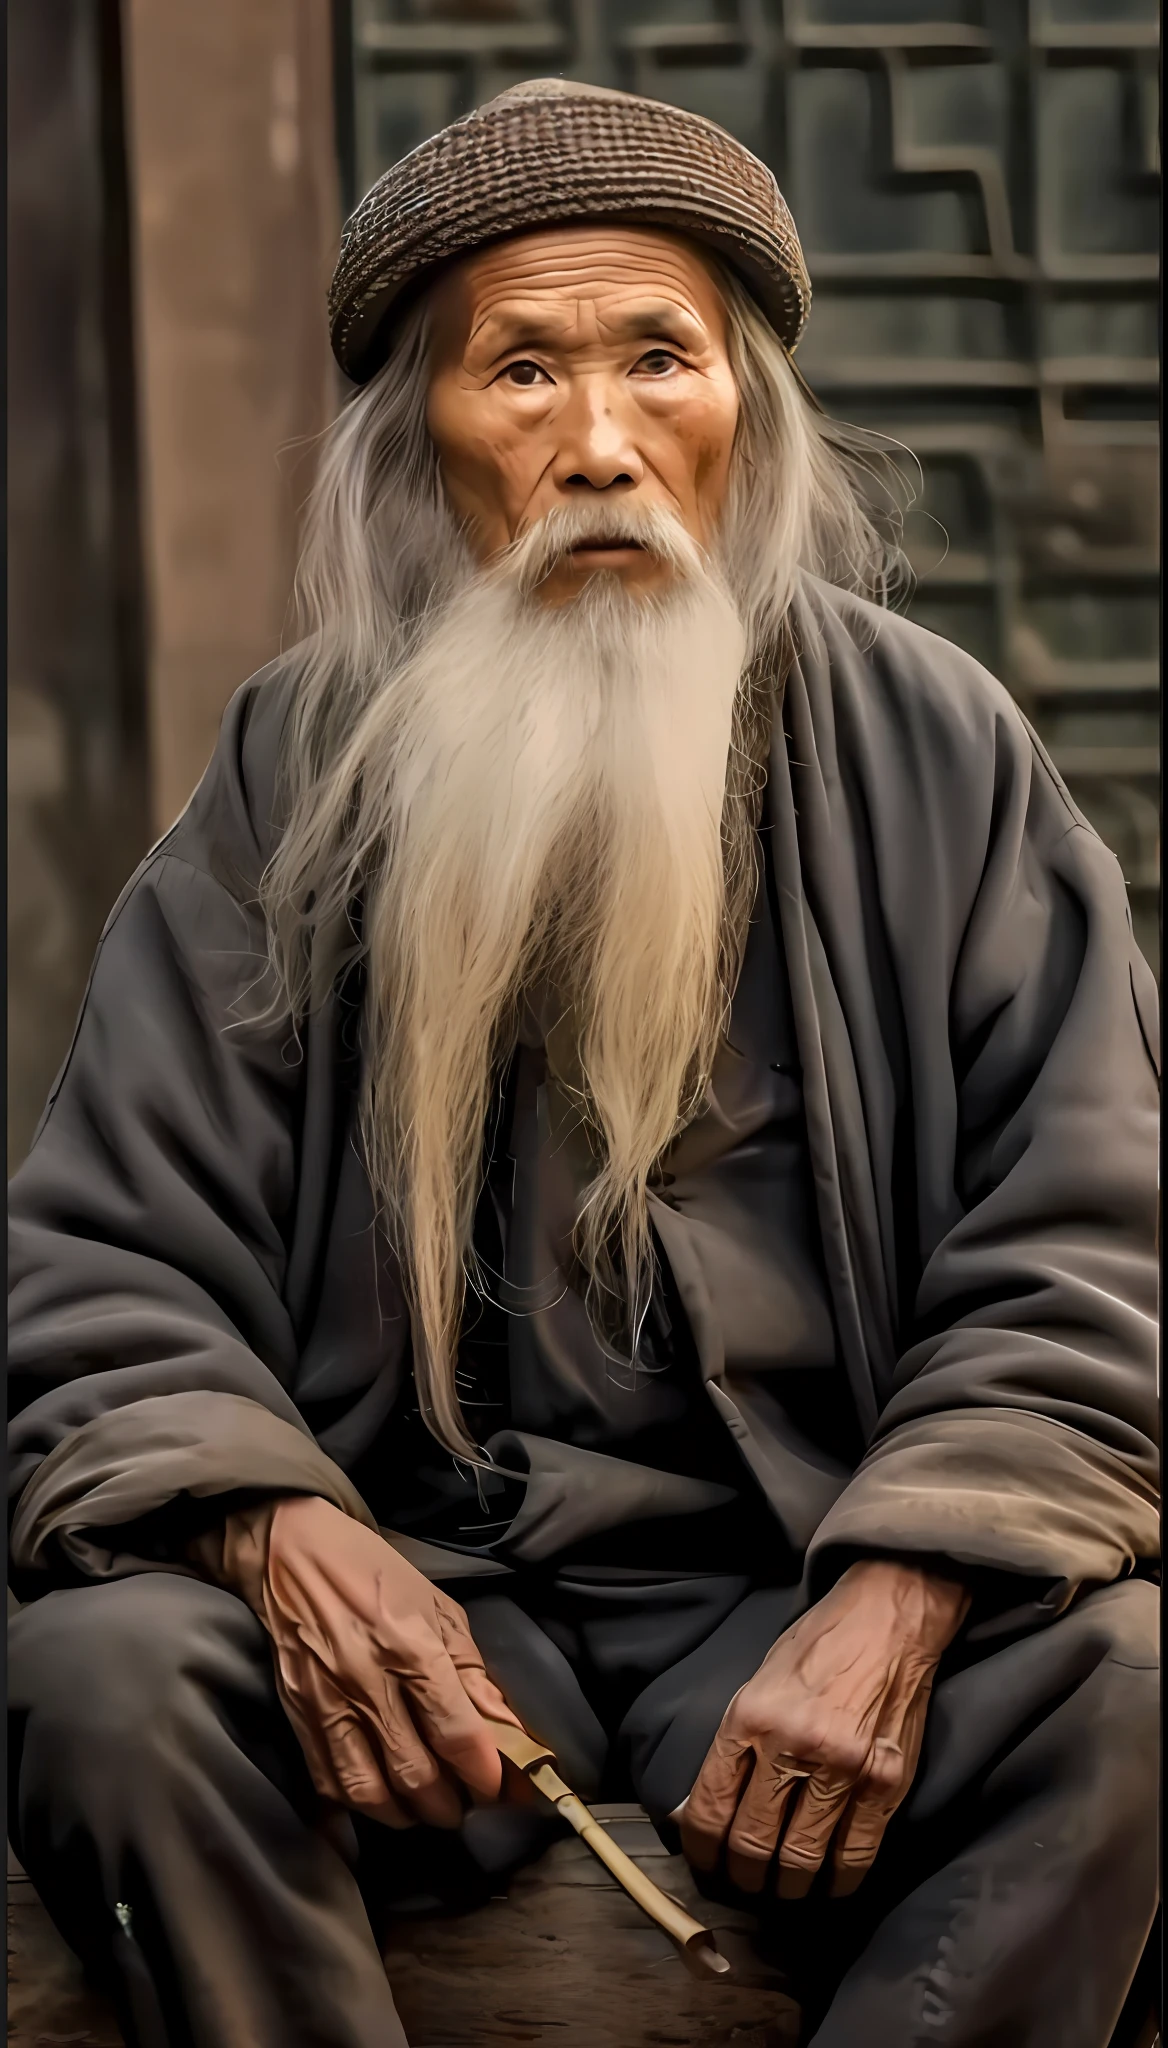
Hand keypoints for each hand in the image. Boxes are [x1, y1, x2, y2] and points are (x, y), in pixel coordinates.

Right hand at [195, 1494, 522, 1829]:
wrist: (290, 1553)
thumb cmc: (373, 1572)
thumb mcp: (437, 1606)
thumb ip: (471, 1670)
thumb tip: (504, 1725)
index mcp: (411, 1645)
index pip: (455, 1731)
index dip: (482, 1772)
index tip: (497, 1788)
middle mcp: (367, 1680)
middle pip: (414, 1772)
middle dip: (448, 1804)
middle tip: (465, 1805)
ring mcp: (326, 1701)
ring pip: (368, 1790)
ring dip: (404, 1814)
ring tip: (424, 1809)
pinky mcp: (297, 1714)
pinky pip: (327, 1782)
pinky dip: (357, 1807)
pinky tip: (381, 1803)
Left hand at [678, 1558, 968, 1898]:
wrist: (888, 1618)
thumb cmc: (818, 1645)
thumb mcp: (758, 1682)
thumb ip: (734, 1744)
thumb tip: (702, 1807)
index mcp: (750, 1717)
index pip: (710, 1806)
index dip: (701, 1849)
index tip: (704, 1863)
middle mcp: (792, 1746)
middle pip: (753, 1841)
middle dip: (741, 1876)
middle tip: (741, 1885)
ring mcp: (843, 1768)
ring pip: (802, 1857)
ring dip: (786, 1886)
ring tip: (780, 1891)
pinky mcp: (885, 1783)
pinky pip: (856, 1854)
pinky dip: (838, 1881)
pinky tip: (828, 1886)